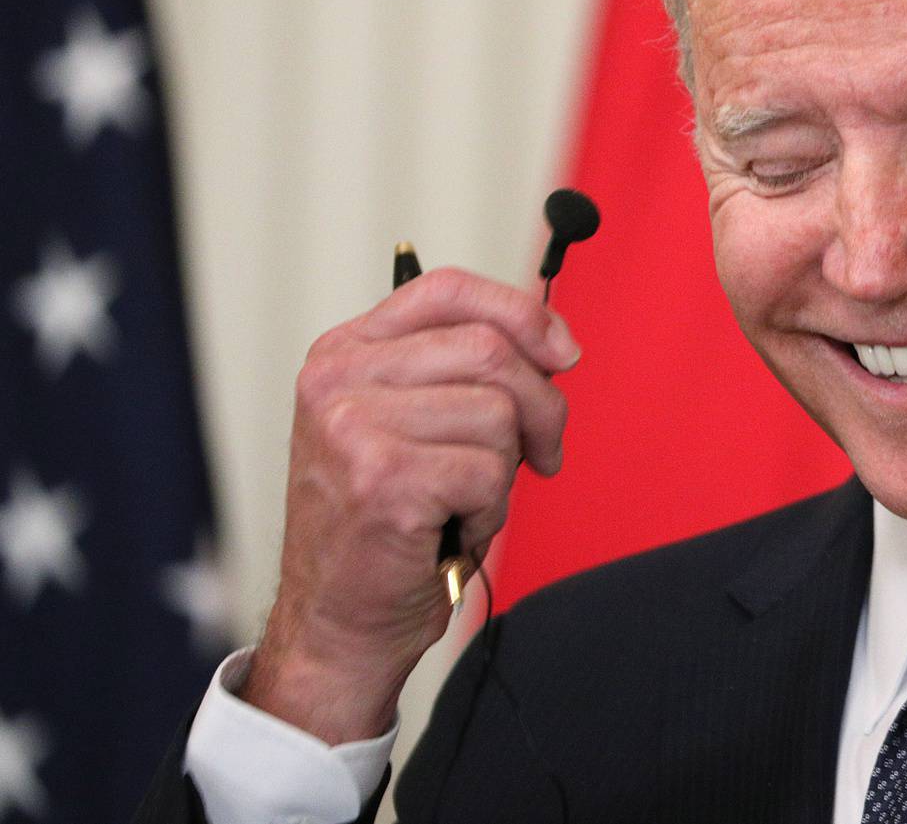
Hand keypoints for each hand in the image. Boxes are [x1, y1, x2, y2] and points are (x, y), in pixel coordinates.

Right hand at [241, 267, 579, 742]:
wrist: (338, 621)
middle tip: (541, 453)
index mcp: (344, 352)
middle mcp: (338, 379)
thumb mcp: (411, 424)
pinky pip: (490, 472)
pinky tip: (451, 529)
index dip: (521, 312)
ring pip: (498, 411)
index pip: (449, 289)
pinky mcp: (384, 479)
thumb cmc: (388, 524)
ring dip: (506, 468)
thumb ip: (462, 372)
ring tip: (464, 501)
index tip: (563, 352)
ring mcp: (353, 427)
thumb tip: (556, 345)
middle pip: (489, 349)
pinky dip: (491, 509)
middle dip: (541, 404)